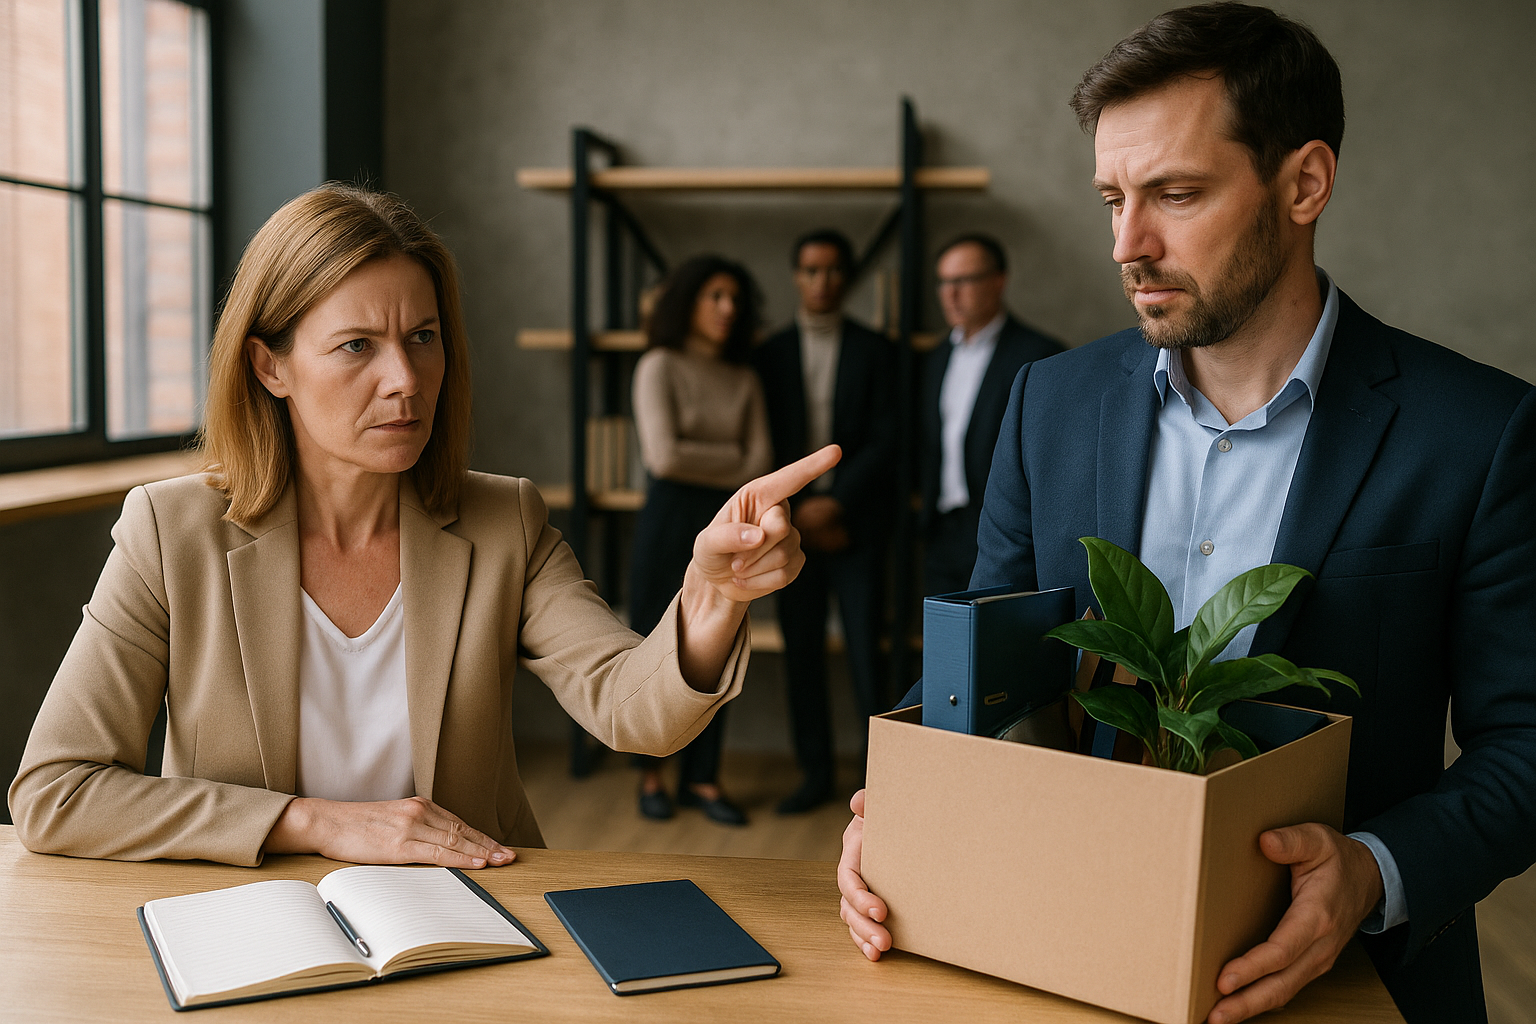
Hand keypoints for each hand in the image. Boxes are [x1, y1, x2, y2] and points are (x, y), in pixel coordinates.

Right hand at [263, 796, 517, 868]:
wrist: (326, 821)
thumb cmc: (356, 825)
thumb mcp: (392, 821)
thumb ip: (415, 828)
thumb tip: (437, 846)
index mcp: (419, 805)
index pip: (459, 824)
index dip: (482, 837)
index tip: (500, 847)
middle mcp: (419, 811)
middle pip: (462, 831)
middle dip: (489, 845)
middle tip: (511, 856)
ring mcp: (411, 826)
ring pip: (455, 841)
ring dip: (482, 852)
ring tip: (502, 860)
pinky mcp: (399, 844)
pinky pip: (437, 853)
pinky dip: (461, 858)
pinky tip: (476, 863)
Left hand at [690, 445, 840, 603]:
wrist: (718, 581)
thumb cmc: (711, 552)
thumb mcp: (706, 544)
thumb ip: (725, 537)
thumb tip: (757, 536)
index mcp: (758, 496)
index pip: (789, 480)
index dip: (813, 466)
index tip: (836, 451)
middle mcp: (778, 512)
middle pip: (780, 528)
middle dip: (753, 549)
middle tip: (734, 560)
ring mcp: (791, 537)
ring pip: (782, 555)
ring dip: (754, 568)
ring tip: (739, 568)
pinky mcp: (796, 561)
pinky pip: (784, 575)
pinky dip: (760, 582)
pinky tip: (749, 578)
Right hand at [838, 788, 891, 960]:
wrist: (899, 822)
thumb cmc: (889, 814)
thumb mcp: (881, 805)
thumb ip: (869, 803)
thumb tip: (860, 801)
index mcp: (853, 852)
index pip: (848, 878)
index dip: (860, 897)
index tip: (881, 910)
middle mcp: (853, 874)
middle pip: (847, 905)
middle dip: (864, 925)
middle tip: (884, 940)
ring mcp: (860, 891)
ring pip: (852, 919)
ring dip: (864, 937)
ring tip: (882, 950)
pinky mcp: (870, 903)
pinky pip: (860, 926)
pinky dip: (864, 941)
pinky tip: (875, 954)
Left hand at [1206, 823, 1383, 1023]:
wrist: (1371, 880)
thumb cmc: (1338, 859)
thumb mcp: (1318, 839)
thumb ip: (1293, 841)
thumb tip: (1266, 842)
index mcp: (1318, 916)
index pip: (1282, 950)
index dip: (1252, 968)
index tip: (1224, 979)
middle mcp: (1320, 946)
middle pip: (1281, 983)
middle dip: (1246, 1002)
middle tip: (1214, 1016)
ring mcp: (1318, 959)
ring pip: (1284, 991)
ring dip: (1251, 1007)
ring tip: (1218, 1017)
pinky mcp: (1312, 963)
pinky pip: (1286, 987)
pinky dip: (1262, 1000)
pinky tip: (1237, 1005)